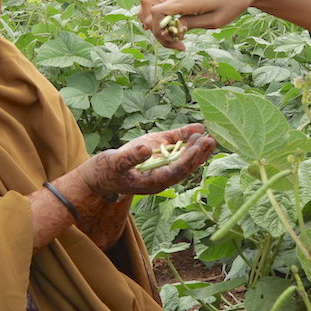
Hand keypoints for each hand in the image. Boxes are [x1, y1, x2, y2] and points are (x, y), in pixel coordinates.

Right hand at [77, 124, 216, 196]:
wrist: (100, 175)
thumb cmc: (105, 171)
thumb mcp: (114, 163)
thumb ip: (130, 158)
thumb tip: (147, 150)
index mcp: (153, 182)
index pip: (176, 172)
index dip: (188, 160)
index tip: (198, 148)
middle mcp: (161, 175)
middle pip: (185, 166)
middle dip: (198, 154)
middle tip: (210, 140)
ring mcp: (161, 165)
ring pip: (184, 157)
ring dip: (197, 147)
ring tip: (209, 135)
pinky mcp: (159, 155)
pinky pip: (175, 146)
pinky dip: (186, 137)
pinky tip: (197, 128)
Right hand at [137, 0, 258, 50]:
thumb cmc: (231, 5)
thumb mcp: (215, 21)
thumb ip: (192, 24)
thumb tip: (172, 28)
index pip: (156, 11)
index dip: (158, 29)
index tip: (175, 40)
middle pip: (146, 5)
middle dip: (154, 28)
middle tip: (175, 41)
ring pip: (149, 4)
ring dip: (155, 22)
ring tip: (173, 35)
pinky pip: (161, 5)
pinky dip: (162, 18)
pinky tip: (178, 28)